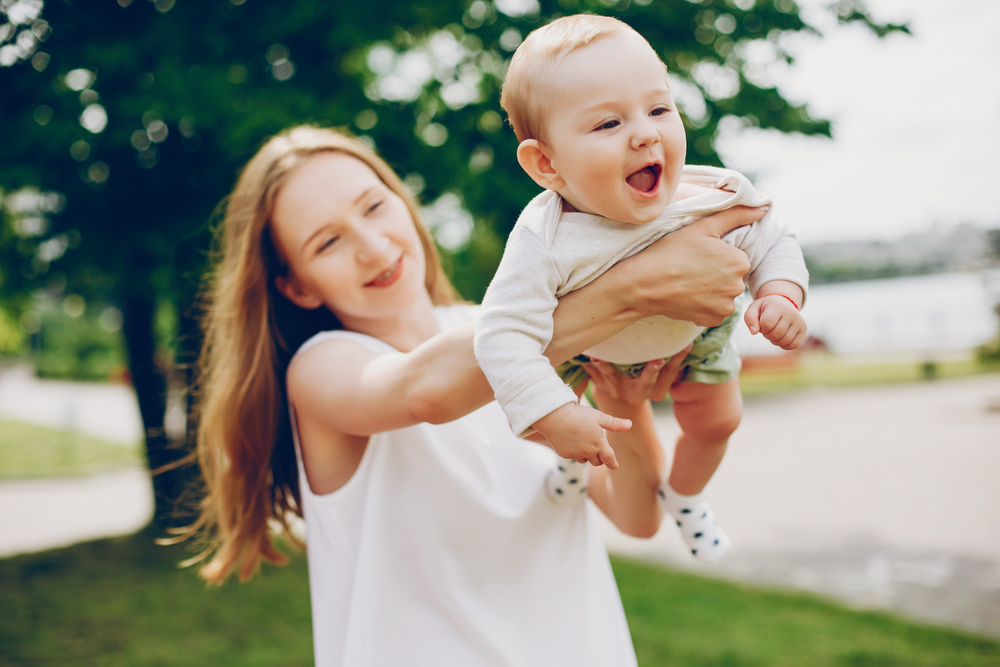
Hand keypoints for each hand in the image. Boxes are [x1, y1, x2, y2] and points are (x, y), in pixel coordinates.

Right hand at [532, 402, 629, 468]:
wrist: (556, 416)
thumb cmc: (579, 415)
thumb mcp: (599, 417)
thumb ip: (614, 423)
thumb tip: (630, 425)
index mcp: (599, 444)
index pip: (609, 459)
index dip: (613, 463)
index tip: (615, 466)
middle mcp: (588, 452)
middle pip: (597, 462)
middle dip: (599, 458)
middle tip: (598, 449)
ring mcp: (575, 454)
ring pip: (584, 460)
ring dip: (586, 455)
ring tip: (582, 441)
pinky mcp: (565, 454)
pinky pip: (573, 456)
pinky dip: (574, 451)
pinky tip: (571, 440)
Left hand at [582, 345, 692, 406]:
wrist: (622, 400)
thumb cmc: (647, 377)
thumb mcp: (661, 374)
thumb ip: (671, 355)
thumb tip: (689, 329)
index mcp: (658, 389)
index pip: (672, 372)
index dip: (680, 358)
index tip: (687, 343)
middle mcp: (640, 393)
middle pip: (648, 382)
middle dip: (652, 371)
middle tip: (657, 360)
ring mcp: (620, 391)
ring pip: (614, 379)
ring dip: (607, 368)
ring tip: (599, 358)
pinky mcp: (605, 387)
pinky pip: (597, 377)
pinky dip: (592, 367)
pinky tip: (588, 357)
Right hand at [611, 206, 765, 326]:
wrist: (644, 283)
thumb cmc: (671, 251)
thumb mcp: (703, 226)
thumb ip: (736, 215)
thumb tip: (765, 207)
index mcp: (739, 262)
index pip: (736, 258)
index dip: (718, 255)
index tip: (699, 254)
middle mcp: (737, 287)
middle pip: (731, 277)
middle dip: (717, 273)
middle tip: (691, 267)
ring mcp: (724, 307)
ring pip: (723, 294)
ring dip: (711, 289)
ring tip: (688, 281)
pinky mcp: (712, 321)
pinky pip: (714, 310)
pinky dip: (704, 304)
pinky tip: (688, 295)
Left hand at [744, 295, 806, 349]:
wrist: (782, 303)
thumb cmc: (765, 308)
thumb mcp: (754, 308)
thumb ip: (749, 318)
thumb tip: (754, 332)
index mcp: (777, 306)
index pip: (766, 324)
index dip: (761, 328)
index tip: (761, 323)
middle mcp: (791, 312)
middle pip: (775, 334)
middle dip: (767, 334)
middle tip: (768, 328)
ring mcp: (799, 321)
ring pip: (784, 341)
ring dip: (775, 341)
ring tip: (774, 332)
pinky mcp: (803, 329)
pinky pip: (794, 345)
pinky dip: (784, 345)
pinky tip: (781, 337)